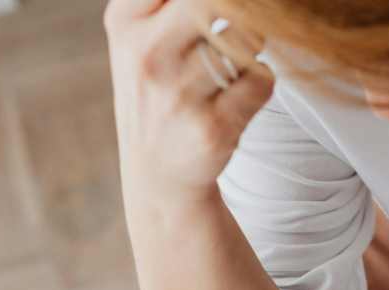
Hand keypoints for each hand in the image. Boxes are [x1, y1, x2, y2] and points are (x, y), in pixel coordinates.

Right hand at [104, 0, 273, 198]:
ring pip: (247, 37)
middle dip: (239, 9)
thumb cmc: (156, 90)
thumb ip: (167, 1)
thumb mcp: (138, 35)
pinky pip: (262, 78)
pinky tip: (239, 94)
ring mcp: (180, 94)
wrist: (158, 174)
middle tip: (239, 25)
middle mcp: (148, 55)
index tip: (221, 6)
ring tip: (233, 63)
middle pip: (216, 1)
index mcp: (126, 22)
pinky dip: (260, 81)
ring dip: (252, 45)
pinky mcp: (215, 127)